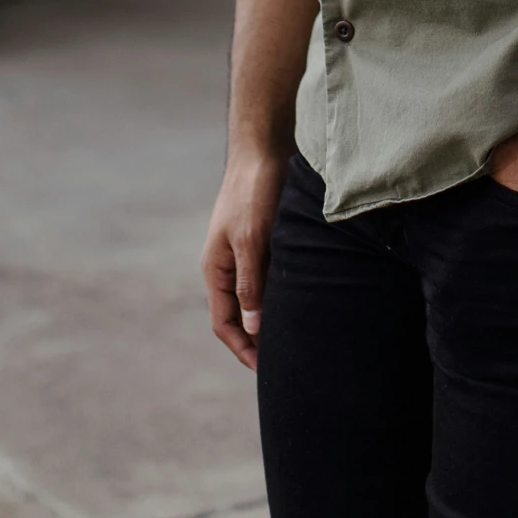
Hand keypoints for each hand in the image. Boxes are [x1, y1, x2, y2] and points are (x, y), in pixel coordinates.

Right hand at [201, 149, 287, 369]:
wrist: (263, 148)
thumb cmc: (254, 191)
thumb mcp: (251, 239)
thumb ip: (250, 282)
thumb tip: (251, 327)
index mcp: (216, 269)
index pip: (224, 323)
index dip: (242, 349)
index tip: (266, 370)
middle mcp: (227, 264)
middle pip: (239, 315)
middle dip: (256, 339)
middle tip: (285, 360)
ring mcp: (244, 252)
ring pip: (255, 296)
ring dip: (269, 317)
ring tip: (296, 336)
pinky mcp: (262, 239)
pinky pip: (267, 277)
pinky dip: (279, 294)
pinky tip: (300, 300)